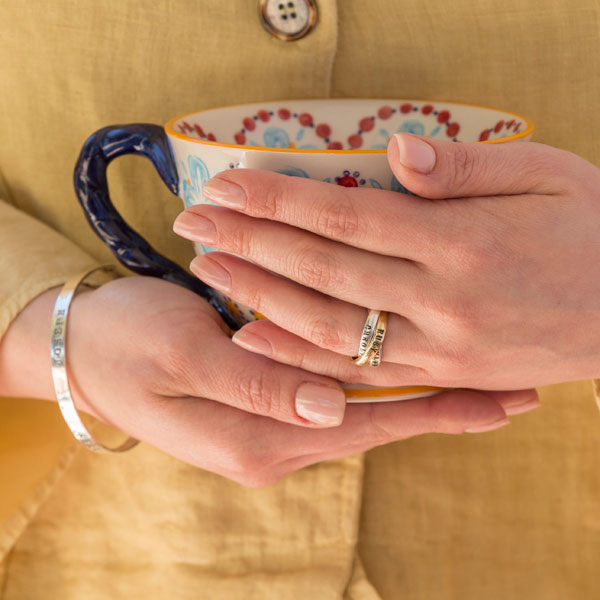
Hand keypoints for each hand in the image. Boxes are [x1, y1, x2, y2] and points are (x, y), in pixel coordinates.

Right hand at [0, 275, 538, 485]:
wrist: (83, 347)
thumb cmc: (124, 343)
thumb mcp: (178, 357)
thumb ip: (252, 384)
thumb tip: (327, 406)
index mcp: (255, 438)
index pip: (365, 426)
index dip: (434, 412)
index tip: (500, 400)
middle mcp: (274, 440)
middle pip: (376, 424)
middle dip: (444, 405)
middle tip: (515, 392)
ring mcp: (272, 423)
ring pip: (363, 410)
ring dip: (419, 393)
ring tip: (482, 383)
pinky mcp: (266, 402)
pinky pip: (337, 397)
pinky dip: (378, 384)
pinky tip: (409, 371)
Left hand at [173, 132, 599, 391]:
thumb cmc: (593, 231)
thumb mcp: (547, 176)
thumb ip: (465, 169)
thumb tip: (397, 151)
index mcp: (463, 242)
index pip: (346, 215)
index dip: (280, 200)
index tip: (227, 185)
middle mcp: (442, 301)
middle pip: (323, 269)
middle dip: (251, 242)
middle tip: (194, 220)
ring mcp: (437, 347)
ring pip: (327, 325)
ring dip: (260, 296)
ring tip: (208, 269)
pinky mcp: (439, 376)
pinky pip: (356, 369)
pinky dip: (299, 355)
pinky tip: (253, 336)